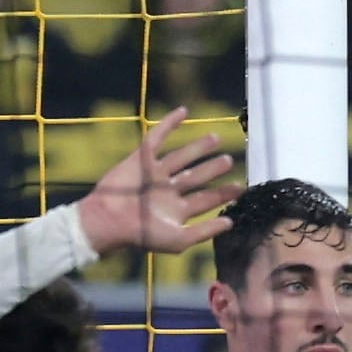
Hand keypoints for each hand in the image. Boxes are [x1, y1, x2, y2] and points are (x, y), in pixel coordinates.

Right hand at [78, 108, 242, 256]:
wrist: (110, 221)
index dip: (223, 194)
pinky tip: (184, 111)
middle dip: (213, 169)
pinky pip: (157, 138)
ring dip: (198, 147)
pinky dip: (169, 124)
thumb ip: (205, 232)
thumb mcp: (179, 239)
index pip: (205, 199)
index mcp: (176, 210)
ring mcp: (155, 174)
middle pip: (196, 176)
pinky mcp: (141, 159)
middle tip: (230, 160)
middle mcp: (167, 191)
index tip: (241, 188)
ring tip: (216, 138)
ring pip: (181, 157)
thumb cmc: (142, 235)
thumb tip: (231, 223)